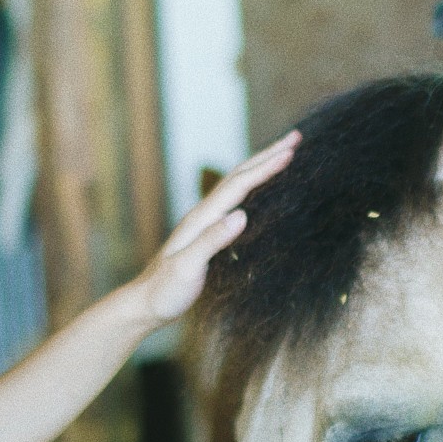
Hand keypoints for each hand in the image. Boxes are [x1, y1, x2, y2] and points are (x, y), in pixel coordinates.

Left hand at [130, 131, 299, 322]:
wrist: (146, 304)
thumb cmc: (165, 290)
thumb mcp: (188, 268)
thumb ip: (212, 241)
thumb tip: (241, 215)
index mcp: (201, 218)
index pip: (238, 185)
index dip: (265, 168)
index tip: (290, 152)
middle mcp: (204, 214)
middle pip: (239, 175)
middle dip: (268, 155)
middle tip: (296, 137)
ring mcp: (206, 222)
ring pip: (237, 184)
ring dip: (261, 165)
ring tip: (283, 152)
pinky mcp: (209, 233)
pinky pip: (236, 200)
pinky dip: (253, 186)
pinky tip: (261, 187)